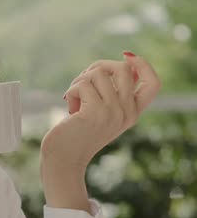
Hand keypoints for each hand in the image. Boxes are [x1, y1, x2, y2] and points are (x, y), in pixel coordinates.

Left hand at [40, 52, 160, 209]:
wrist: (63, 160)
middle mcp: (127, 113)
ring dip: (79, 81)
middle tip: (82, 83)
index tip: (126, 57)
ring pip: (98, 72)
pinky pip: (82, 84)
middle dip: (97, 67)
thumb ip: (112, 93)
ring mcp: (113, 113)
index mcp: (132, 113)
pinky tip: (69, 107)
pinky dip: (71, 91)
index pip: (153, 83)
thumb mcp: (101, 113)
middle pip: (122, 68)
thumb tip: (122, 63)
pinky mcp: (95, 113)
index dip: (143, 65)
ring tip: (74, 98)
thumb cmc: (77, 133)